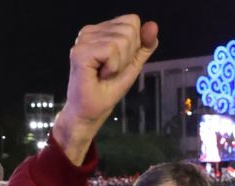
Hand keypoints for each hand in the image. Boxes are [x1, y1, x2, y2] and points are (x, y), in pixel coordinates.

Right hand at [53, 16, 159, 163]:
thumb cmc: (106, 91)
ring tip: (104, 74)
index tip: (118, 63)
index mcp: (101, 31)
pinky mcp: (81, 51)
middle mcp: (90, 30)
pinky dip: (112, 67)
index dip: (133, 45)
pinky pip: (112, 50)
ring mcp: (83, 39)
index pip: (132, 21)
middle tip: (110, 71)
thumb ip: (143, 46)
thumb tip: (153, 26)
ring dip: (119, 64)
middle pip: (129, 29)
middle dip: (127, 56)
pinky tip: (100, 75)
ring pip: (122, 39)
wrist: (89, 114)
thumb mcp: (132, 66)